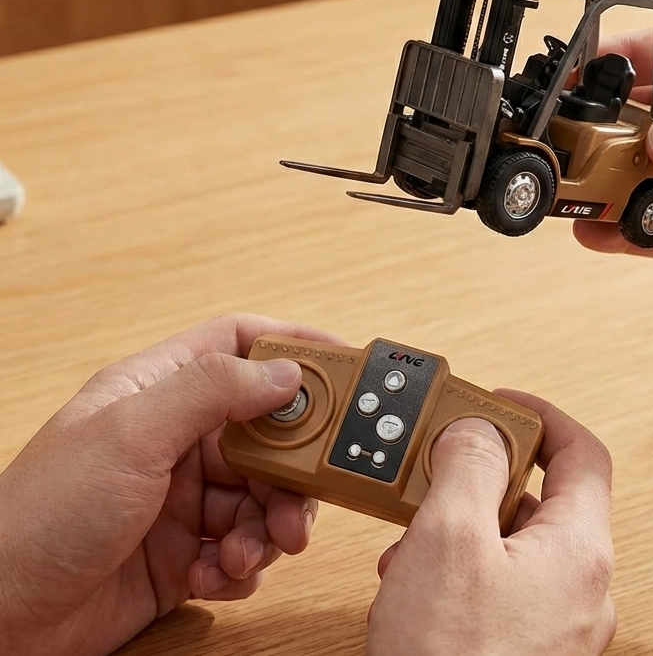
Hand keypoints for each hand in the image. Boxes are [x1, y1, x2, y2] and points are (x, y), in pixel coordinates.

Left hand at [0, 313, 342, 655]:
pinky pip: (241, 546)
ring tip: (243, 554)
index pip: (238, 344)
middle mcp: (176, 439)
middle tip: (301, 501)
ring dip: (267, 527)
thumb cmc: (41, 515)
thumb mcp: (131, 435)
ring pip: (262, 495)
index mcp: (159, 391)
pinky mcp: (183, 552)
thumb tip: (285, 371)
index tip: (341, 367)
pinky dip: (240, 565)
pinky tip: (209, 578)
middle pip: (266, 431)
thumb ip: (212, 391)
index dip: (291, 348)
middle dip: (291, 469)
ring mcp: (182, 497)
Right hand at [366, 393, 615, 655]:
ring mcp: (557, 627)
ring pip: (514, 545)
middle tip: (441, 468)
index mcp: (579, 550)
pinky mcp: (526, 653)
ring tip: (415, 533)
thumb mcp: (449, 538)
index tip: (501, 402)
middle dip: (484, 476)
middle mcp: (580, 589)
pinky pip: (501, 588)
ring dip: (463, 526)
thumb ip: (469, 467)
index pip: (582, 454)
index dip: (542, 417)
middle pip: (542, 499)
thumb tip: (479, 430)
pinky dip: (462, 569)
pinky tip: (416, 582)